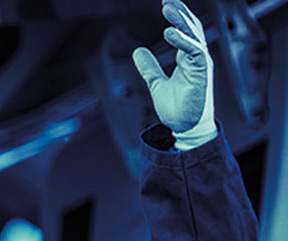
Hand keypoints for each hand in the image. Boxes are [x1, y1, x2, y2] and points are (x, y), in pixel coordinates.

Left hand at [132, 0, 215, 149]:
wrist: (184, 128)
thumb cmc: (177, 108)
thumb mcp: (156, 83)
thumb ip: (149, 67)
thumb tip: (138, 50)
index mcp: (188, 58)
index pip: (185, 31)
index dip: (178, 16)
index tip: (167, 2)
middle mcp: (196, 58)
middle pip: (191, 28)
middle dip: (180, 12)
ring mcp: (200, 65)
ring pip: (194, 36)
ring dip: (181, 20)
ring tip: (167, 7)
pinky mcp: (201, 74)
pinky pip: (195, 51)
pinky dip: (183, 41)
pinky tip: (170, 31)